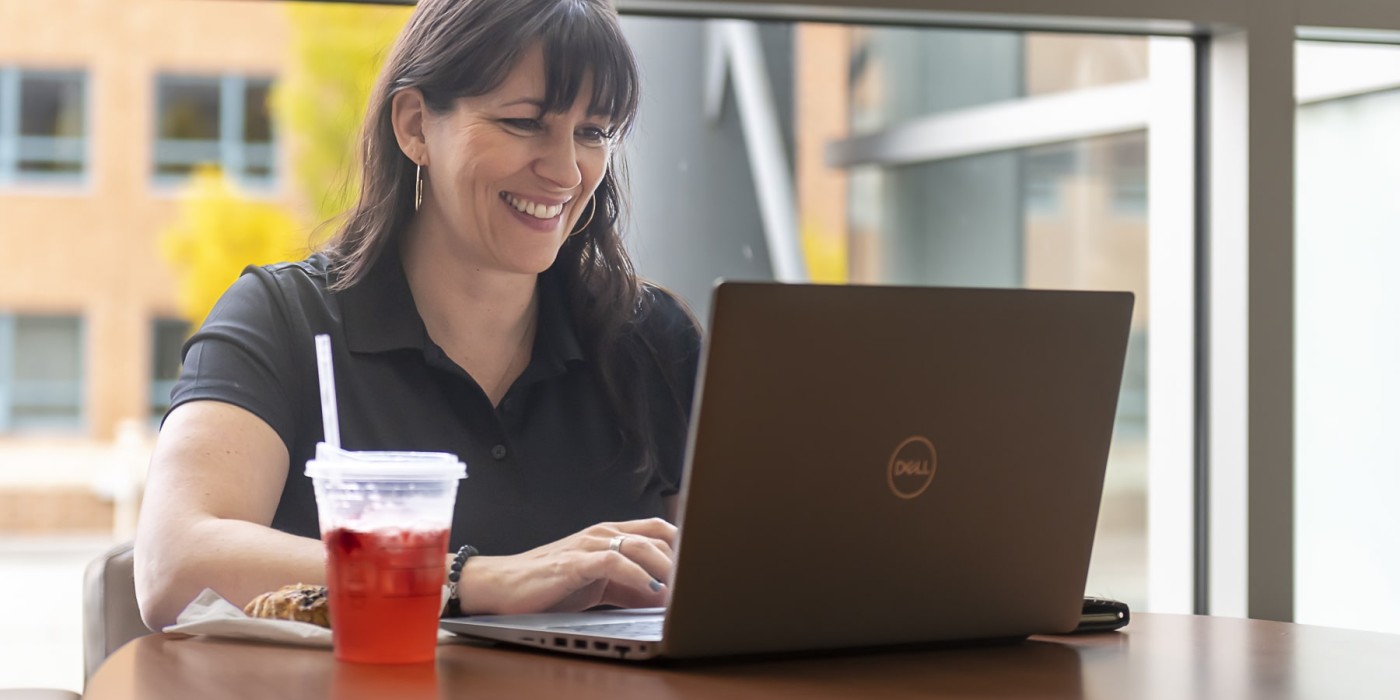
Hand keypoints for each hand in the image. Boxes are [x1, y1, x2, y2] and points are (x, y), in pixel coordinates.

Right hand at [457, 518, 676, 614]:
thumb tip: (663, 599)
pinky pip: (612, 562)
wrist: (504, 586)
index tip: (702, 564)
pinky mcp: (574, 563)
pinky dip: (636, 575)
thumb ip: (628, 586)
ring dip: (665, 566)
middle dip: (681, 557)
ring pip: (638, 545)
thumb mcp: (598, 585)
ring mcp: (588, 546)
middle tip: (697, 579)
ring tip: (683, 587)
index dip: (683, 545)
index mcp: (609, 535)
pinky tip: (651, 590)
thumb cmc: (550, 584)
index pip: (657, 529)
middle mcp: (602, 534)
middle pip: (655, 535)